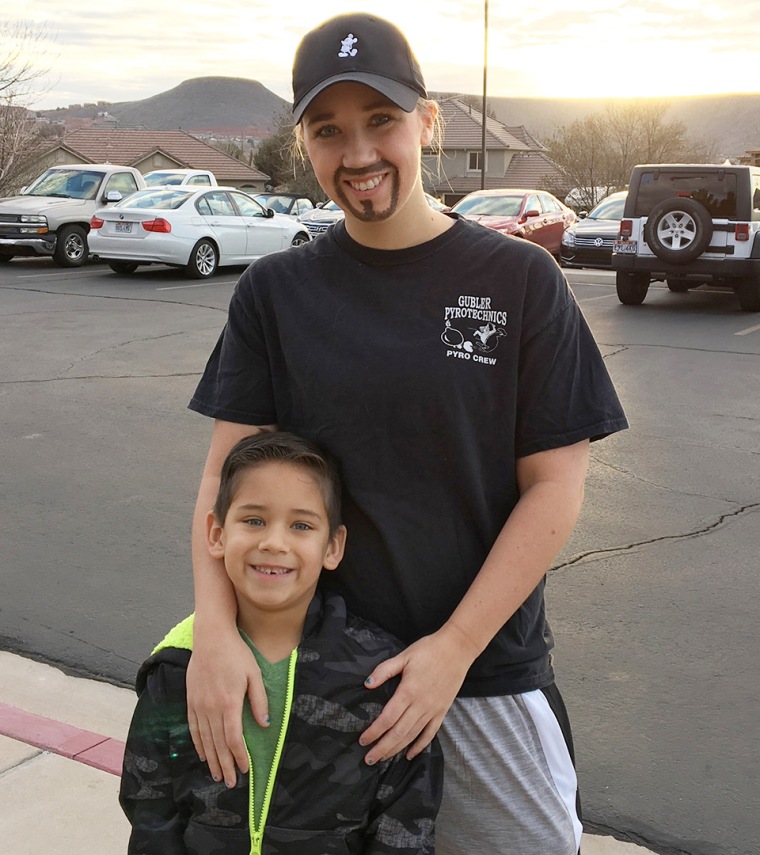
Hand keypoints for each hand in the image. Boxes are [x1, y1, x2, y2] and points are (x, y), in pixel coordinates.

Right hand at [186, 629, 268, 787]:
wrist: (211, 638)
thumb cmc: (236, 654)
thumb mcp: (254, 674)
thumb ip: (259, 700)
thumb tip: (265, 724)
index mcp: (229, 703)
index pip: (234, 739)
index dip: (240, 757)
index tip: (245, 769)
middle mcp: (212, 708)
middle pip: (218, 744)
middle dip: (226, 765)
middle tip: (231, 783)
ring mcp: (199, 705)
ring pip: (205, 740)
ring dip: (211, 759)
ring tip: (217, 775)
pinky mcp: (191, 701)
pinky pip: (194, 728)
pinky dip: (198, 744)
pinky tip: (202, 754)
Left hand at [359, 625, 476, 763]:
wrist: (457, 649)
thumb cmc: (429, 650)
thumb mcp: (404, 656)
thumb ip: (385, 670)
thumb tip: (367, 684)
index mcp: (408, 691)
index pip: (387, 718)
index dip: (374, 732)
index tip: (362, 740)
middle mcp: (420, 705)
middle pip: (398, 732)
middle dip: (382, 748)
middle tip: (369, 759)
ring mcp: (432, 710)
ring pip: (412, 735)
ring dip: (397, 749)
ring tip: (383, 758)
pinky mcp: (442, 711)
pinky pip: (430, 733)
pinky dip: (420, 746)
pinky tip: (410, 755)